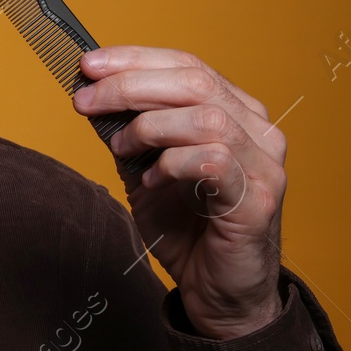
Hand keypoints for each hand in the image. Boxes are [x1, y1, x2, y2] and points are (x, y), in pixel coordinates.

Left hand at [72, 46, 286, 339]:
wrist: (218, 292)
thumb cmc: (187, 228)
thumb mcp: (146, 169)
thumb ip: (130, 132)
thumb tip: (91, 94)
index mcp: (236, 113)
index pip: (188, 65)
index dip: (135, 59)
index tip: (87, 64)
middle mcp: (259, 132)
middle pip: (195, 82)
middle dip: (130, 84)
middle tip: (85, 99)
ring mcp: (264, 165)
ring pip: (206, 117)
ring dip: (149, 126)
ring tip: (121, 146)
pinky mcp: (259, 200)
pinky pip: (214, 160)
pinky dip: (173, 162)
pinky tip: (152, 179)